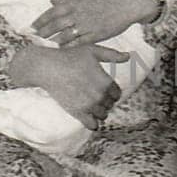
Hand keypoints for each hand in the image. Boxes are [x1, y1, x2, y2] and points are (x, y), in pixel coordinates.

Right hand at [6, 44, 128, 127]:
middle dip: (105, 101)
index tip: (104, 90)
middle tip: (95, 96)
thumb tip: (127, 56)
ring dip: (99, 112)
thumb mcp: (93, 51)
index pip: (117, 94)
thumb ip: (111, 55)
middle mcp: (100, 95)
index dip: (112, 92)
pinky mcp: (78, 113)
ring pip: (102, 115)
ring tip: (90, 105)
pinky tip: (88, 117)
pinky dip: (93, 123)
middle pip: (110, 105)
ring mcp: (90, 106)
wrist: (48, 67)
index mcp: (106, 82)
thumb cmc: (70, 56)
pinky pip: (92, 125)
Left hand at [31, 0, 160, 46]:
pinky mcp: (96, 34)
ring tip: (42, 47)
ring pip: (64, 36)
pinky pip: (78, 43)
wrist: (129, 1)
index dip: (39, 21)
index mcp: (74, 1)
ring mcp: (86, 25)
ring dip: (51, 42)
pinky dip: (67, 47)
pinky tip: (60, 50)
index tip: (30, 27)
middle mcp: (78, 13)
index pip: (51, 12)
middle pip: (54, 25)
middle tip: (31, 40)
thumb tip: (52, 0)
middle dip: (41, 33)